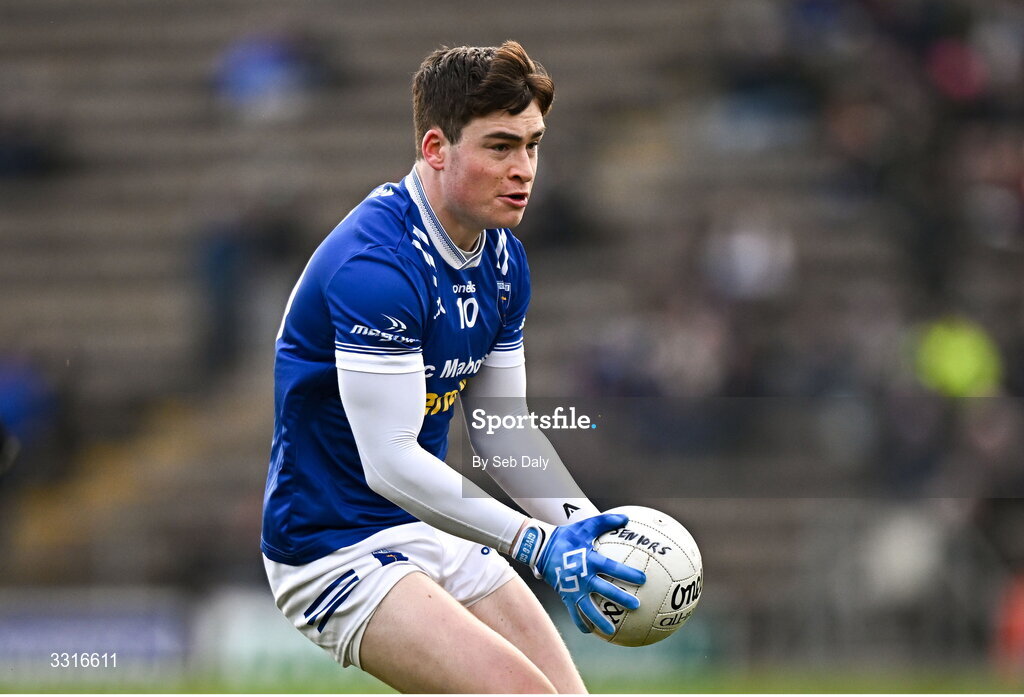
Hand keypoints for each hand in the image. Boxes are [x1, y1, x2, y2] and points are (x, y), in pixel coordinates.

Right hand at [511, 513, 646, 633]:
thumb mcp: (585, 526)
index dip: (628, 573)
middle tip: (636, 606)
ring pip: (588, 608)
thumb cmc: (567, 536)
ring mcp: (573, 588)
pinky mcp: (565, 596)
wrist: (541, 548)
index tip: (643, 579)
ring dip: (600, 620)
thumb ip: (605, 521)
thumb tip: (626, 518)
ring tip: (611, 632)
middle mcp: (583, 576)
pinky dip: (581, 623)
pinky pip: (574, 612)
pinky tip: (590, 631)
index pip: (612, 568)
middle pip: (605, 590)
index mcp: (590, 560)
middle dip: (621, 599)